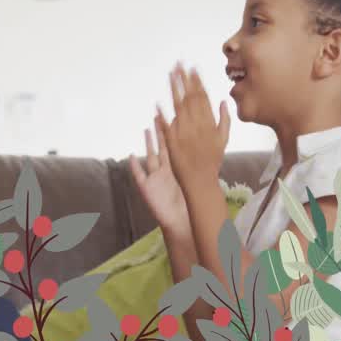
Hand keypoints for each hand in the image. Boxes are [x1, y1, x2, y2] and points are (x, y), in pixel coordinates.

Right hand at [128, 108, 189, 230]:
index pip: (175, 148)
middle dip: (160, 133)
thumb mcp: (192, 185)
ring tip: (146, 130)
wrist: (180, 224)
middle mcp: (164, 171)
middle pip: (162, 148)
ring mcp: (155, 178)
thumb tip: (209, 154)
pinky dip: (134, 166)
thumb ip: (195, 170)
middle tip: (158, 116)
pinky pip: (139, 175)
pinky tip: (131, 156)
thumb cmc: (187, 206)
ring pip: (151, 157)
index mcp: (176, 169)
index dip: (175, 134)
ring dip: (148, 144)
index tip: (177, 118)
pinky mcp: (147, 189)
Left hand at [165, 64, 229, 191]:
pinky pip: (167, 126)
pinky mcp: (173, 142)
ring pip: (178, 107)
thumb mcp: (223, 139)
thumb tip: (222, 101)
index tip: (192, 68)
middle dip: (184, 79)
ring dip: (174, 89)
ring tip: (170, 74)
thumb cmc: (212, 159)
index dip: (197, 82)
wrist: (201, 180)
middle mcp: (197, 125)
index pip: (203, 97)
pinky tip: (158, 103)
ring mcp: (184, 133)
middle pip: (189, 97)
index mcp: (210, 122)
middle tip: (179, 64)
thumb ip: (224, 119)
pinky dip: (163, 114)